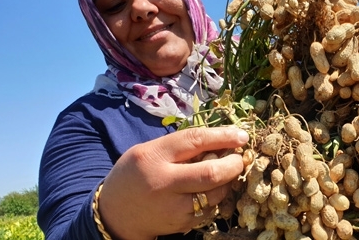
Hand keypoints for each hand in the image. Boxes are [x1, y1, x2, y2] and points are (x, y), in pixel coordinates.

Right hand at [97, 126, 248, 238]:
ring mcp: (173, 206)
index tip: (242, 136)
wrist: (116, 214)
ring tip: (225, 172)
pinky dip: (217, 197)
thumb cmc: (136, 174)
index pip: (195, 141)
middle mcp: (164, 182)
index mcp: (154, 156)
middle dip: (233, 163)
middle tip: (240, 158)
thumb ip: (180, 146)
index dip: (223, 137)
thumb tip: (220, 141)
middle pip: (211, 173)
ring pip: (216, 193)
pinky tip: (211, 190)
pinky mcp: (181, 223)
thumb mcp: (150, 151)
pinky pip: (211, 209)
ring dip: (228, 181)